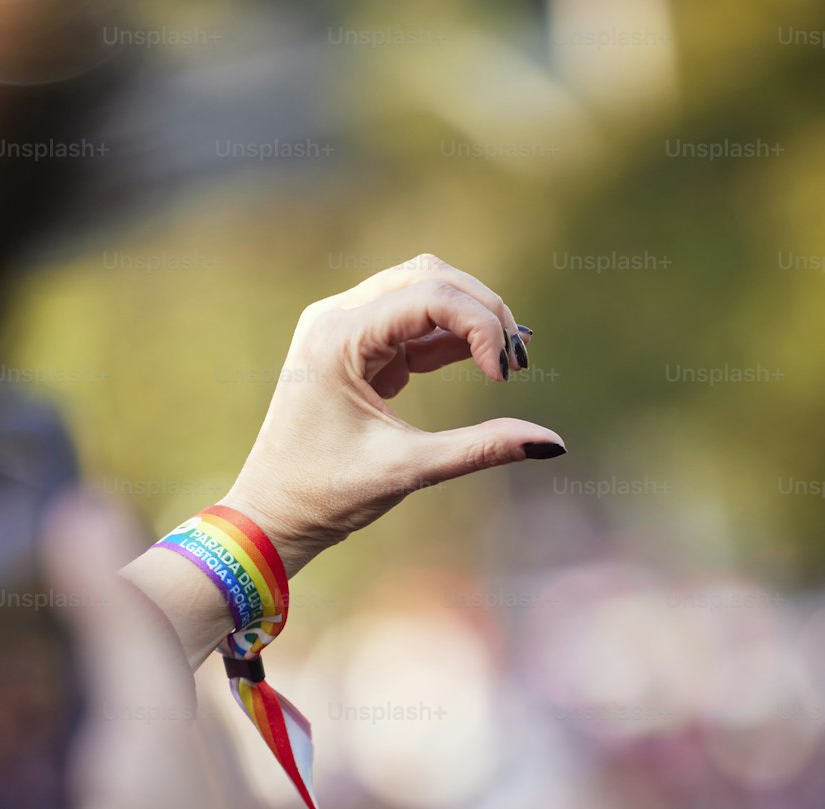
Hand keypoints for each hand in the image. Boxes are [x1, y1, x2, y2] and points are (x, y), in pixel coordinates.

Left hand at [224, 252, 566, 574]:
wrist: (272, 515)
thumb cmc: (325, 496)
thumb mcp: (408, 470)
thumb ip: (481, 449)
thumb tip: (553, 445)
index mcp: (338, 337)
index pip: (429, 295)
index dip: (480, 325)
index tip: (505, 377)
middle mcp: (337, 318)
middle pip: (430, 277)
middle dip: (482, 312)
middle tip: (517, 363)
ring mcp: (344, 329)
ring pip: (423, 293)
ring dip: (469, 320)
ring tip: (505, 367)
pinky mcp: (355, 349)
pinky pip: (412, 325)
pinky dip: (450, 339)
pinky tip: (482, 368)